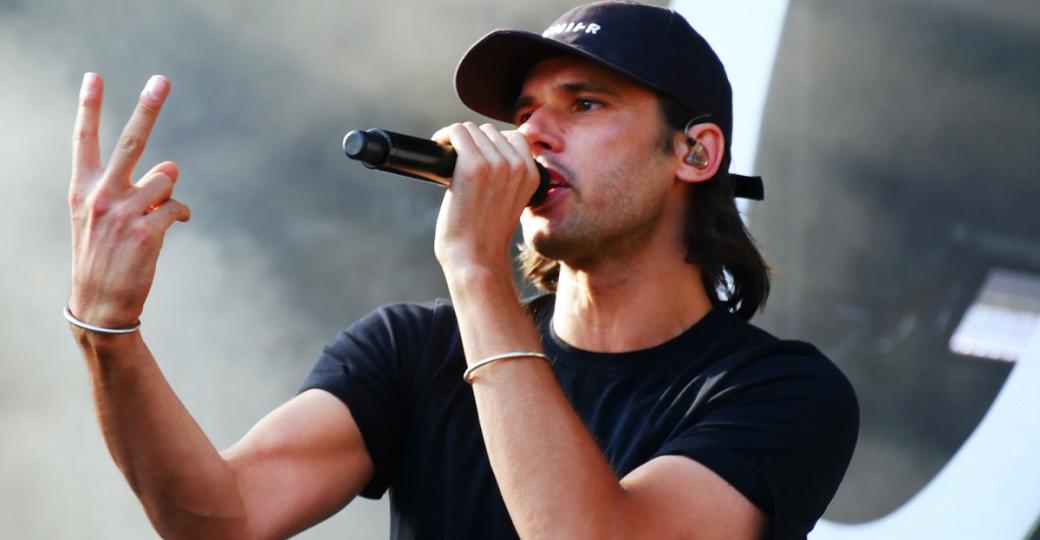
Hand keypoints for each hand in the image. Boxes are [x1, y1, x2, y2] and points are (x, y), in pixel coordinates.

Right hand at [67, 73, 189, 328]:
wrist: (100, 305)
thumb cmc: (104, 256)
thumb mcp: (104, 219)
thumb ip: (133, 188)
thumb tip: (171, 167)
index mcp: (82, 190)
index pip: (83, 141)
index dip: (89, 107)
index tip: (93, 77)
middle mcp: (100, 196)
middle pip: (130, 142)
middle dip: (147, 108)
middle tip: (161, 80)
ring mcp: (124, 213)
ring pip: (166, 178)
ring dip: (169, 193)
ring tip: (158, 212)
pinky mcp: (147, 231)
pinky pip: (177, 207)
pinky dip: (179, 214)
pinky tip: (173, 225)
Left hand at [431, 122, 538, 272]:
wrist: (475, 260)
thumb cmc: (485, 237)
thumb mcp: (511, 204)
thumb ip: (510, 179)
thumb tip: (488, 153)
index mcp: (532, 175)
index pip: (515, 137)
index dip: (492, 144)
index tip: (476, 157)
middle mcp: (517, 166)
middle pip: (489, 132)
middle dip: (473, 145)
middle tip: (458, 166)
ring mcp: (496, 164)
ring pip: (472, 130)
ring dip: (457, 142)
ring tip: (449, 161)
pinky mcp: (472, 166)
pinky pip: (456, 132)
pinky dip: (444, 137)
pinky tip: (438, 148)